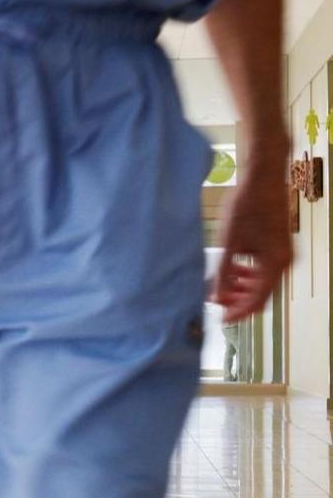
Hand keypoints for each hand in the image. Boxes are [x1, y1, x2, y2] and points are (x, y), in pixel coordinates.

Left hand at [214, 138, 291, 322]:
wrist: (262, 178)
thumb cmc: (245, 206)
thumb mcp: (228, 243)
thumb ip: (223, 272)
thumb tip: (216, 298)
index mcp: (274, 263)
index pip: (257, 301)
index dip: (237, 312)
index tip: (219, 319)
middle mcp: (282, 262)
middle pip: (261, 294)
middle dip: (237, 301)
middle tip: (214, 302)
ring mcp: (281, 254)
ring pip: (261, 283)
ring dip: (241, 288)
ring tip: (218, 287)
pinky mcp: (276, 246)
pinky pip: (262, 270)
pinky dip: (246, 275)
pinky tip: (229, 271)